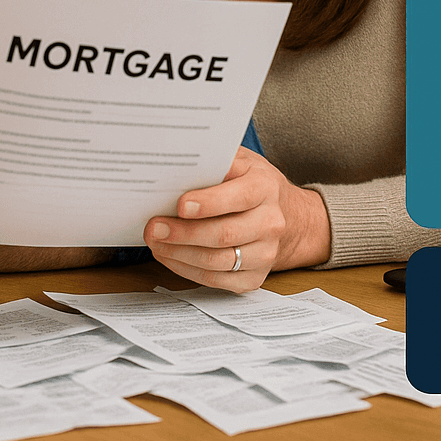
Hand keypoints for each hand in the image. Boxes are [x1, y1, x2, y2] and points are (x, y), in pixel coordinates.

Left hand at [144, 147, 331, 291]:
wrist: (287, 217)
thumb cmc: (251, 184)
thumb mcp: (241, 162)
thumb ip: (216, 160)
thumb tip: (177, 162)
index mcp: (266, 188)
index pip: (239, 197)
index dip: (209, 203)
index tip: (180, 205)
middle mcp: (271, 223)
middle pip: (224, 234)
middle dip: (184, 233)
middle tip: (154, 228)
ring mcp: (265, 254)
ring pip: (217, 261)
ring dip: (180, 254)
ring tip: (156, 243)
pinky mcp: (254, 278)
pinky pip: (215, 280)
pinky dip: (187, 270)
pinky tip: (170, 257)